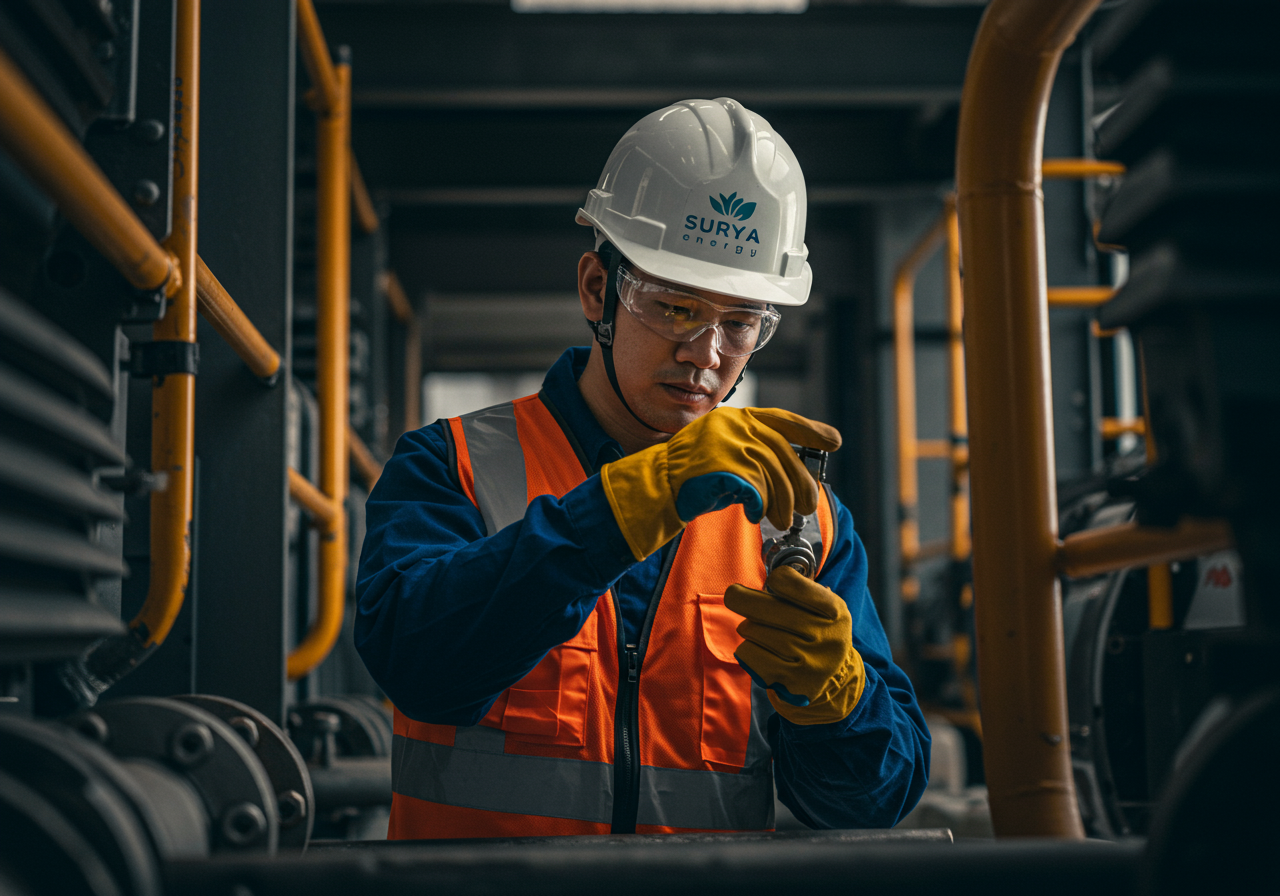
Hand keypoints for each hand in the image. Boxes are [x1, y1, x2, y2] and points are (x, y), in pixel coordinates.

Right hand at [600, 407, 840, 560]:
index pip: (781, 419)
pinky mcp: (722, 468)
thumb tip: (790, 469)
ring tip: (780, 520)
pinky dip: (759, 507)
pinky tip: (753, 515)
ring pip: (773, 475)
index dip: (811, 429)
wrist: (655, 487)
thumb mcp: (724, 453)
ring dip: (781, 503)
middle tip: (805, 506)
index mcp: (735, 418)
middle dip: (799, 484)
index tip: (834, 441)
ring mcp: (727, 445)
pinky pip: (755, 491)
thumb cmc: (691, 476)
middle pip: (784, 454)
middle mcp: (733, 426)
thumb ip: (753, 451)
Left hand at [725, 566, 864, 725]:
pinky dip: (747, 648)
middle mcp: (825, 636)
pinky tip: (759, 650)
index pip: (793, 583)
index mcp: (834, 610)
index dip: (779, 579)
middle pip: (767, 608)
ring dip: (748, 628)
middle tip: (733, 595)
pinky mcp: (789, 680)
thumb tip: (763, 578)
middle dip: (742, 599)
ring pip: (754, 631)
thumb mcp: (822, 607)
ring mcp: (808, 661)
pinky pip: (749, 653)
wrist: (832, 679)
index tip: (775, 582)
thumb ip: (799, 589)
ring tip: (759, 631)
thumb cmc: (816, 631)